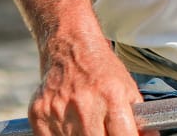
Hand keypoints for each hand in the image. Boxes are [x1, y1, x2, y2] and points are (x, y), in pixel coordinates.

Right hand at [28, 36, 146, 135]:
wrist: (69, 47)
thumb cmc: (102, 70)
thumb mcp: (128, 88)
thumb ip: (137, 117)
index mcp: (112, 98)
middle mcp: (85, 106)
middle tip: (104, 130)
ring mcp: (59, 112)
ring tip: (87, 125)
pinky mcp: (39, 115)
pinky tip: (68, 126)